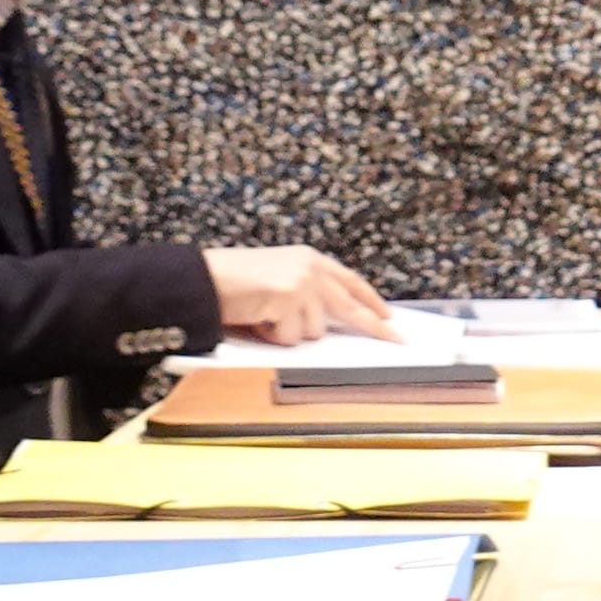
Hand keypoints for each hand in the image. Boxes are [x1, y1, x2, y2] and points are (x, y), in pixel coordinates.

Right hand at [204, 246, 396, 344]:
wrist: (203, 279)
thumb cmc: (233, 283)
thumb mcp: (278, 280)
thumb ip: (306, 294)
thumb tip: (330, 323)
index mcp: (310, 259)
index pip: (351, 281)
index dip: (371, 301)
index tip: (389, 317)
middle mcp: (311, 267)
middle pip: (351, 306)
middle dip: (375, 328)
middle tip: (397, 341)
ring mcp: (302, 282)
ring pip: (314, 331)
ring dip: (288, 333)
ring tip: (263, 318)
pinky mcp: (290, 298)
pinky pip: (291, 337)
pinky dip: (273, 337)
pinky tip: (257, 320)